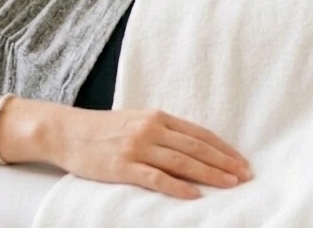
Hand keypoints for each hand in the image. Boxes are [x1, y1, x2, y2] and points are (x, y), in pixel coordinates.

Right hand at [53, 106, 251, 198]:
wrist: (67, 131)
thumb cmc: (102, 129)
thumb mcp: (135, 121)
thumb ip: (161, 131)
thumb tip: (191, 148)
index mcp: (155, 116)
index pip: (198, 133)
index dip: (222, 148)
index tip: (242, 161)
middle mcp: (150, 129)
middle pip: (195, 147)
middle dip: (224, 162)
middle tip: (246, 175)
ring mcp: (137, 148)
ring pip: (181, 162)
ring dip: (209, 174)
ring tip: (230, 184)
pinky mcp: (123, 167)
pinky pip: (156, 178)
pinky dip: (177, 187)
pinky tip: (194, 195)